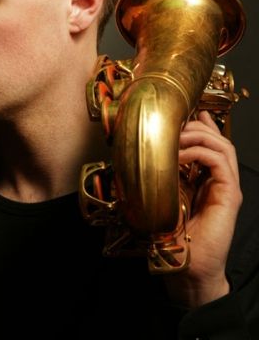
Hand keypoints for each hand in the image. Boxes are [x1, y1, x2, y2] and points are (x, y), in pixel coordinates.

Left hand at [164, 110, 242, 307]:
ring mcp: (227, 186)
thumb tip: (148, 151)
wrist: (187, 267)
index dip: (200, 124)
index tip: (183, 112)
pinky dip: (199, 152)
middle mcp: (220, 179)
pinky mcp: (230, 195)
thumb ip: (165, 173)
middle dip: (197, 125)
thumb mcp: (165, 193)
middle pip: (218, 139)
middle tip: (176, 123)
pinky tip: (180, 155)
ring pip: (223, 146)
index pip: (210, 142)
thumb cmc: (173, 234)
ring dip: (198, 135)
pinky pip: (220, 161)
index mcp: (206, 177)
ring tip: (177, 136)